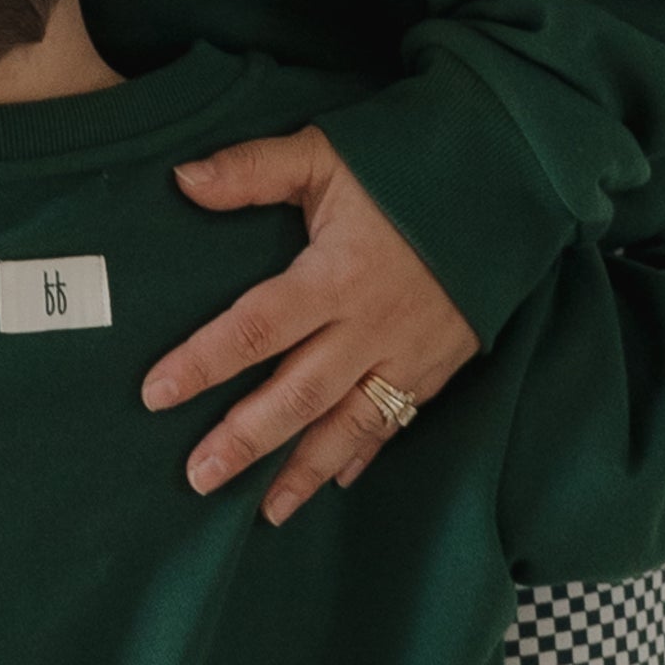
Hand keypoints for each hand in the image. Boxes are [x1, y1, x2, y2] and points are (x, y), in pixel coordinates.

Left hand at [141, 125, 480, 523]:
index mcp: (334, 275)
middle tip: (198, 477)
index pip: (256, 328)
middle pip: (298, 394)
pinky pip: (396, 419)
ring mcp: (409, 352)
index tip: (156, 393)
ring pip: (348, 423)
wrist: (508, 180)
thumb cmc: (406, 162)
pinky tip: (335, 480)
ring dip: (303, 470)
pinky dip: (364, 453)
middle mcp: (370, 326)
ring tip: (262, 510)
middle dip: (246, 440)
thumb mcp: (325, 154)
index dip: (204, 362)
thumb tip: (181, 180)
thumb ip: (252, 170)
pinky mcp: (439, 364)